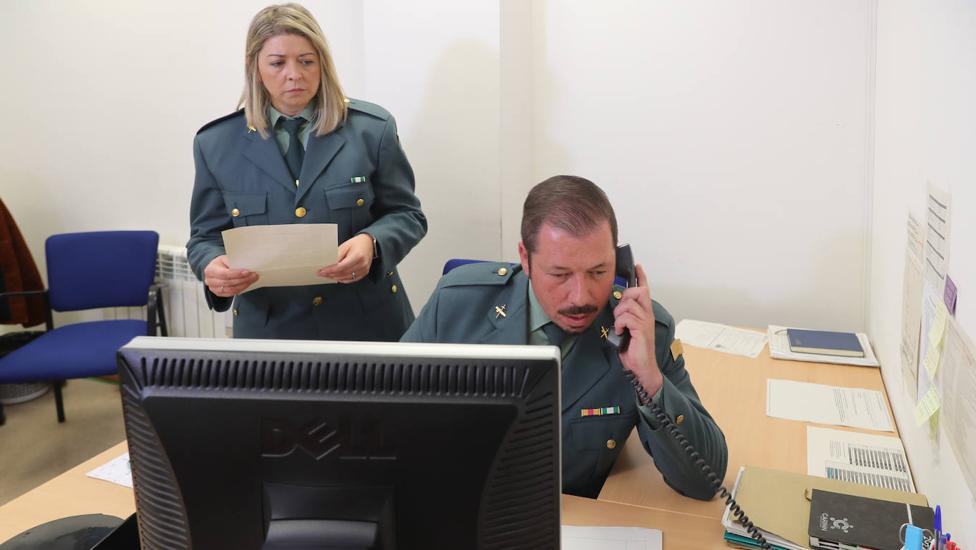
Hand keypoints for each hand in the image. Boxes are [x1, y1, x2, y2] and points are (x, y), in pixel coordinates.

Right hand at [204, 255, 258, 296]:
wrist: (215, 269)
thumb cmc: (221, 263)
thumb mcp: (225, 258)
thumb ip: (232, 261)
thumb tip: (246, 264)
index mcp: (210, 270)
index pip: (225, 274)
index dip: (237, 274)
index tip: (248, 272)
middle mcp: (210, 281)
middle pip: (229, 282)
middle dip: (243, 279)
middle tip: (254, 275)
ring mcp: (214, 289)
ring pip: (231, 289)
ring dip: (244, 285)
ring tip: (253, 279)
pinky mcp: (219, 293)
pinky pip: (231, 293)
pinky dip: (241, 289)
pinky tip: (247, 284)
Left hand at [318, 233, 373, 283]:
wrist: (369, 244)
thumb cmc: (357, 243)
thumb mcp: (345, 245)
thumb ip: (337, 255)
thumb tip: (327, 263)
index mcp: (357, 256)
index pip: (341, 267)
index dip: (330, 270)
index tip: (321, 271)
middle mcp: (362, 264)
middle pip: (343, 273)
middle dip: (330, 274)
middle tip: (321, 274)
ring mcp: (364, 270)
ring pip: (346, 278)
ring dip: (335, 277)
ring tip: (327, 275)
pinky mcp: (364, 273)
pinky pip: (351, 280)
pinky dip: (342, 279)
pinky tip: (335, 277)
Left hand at [613, 264, 663, 396]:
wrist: (641, 367)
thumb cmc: (633, 349)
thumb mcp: (627, 329)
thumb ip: (625, 316)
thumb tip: (617, 308)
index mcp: (645, 314)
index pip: (644, 290)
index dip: (641, 277)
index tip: (637, 266)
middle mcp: (647, 315)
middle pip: (637, 293)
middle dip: (624, 298)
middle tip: (620, 314)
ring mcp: (646, 322)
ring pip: (629, 305)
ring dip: (619, 315)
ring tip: (619, 327)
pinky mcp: (641, 330)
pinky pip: (627, 318)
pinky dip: (619, 324)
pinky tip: (620, 332)